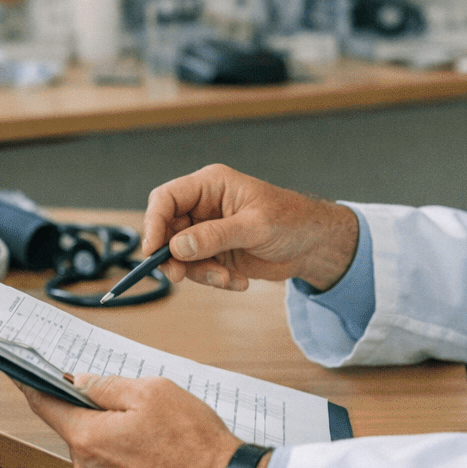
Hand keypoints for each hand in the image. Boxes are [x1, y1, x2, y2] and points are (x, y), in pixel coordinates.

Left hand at [20, 375, 239, 467]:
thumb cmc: (194, 442)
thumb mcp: (152, 392)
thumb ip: (105, 385)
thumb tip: (77, 381)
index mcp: (88, 439)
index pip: (46, 406)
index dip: (35, 386)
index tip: (24, 376)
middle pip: (77, 434)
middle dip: (99, 420)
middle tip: (137, 414)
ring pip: (96, 460)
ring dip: (115, 448)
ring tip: (154, 444)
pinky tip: (155, 466)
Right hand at [143, 163, 358, 291]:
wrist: (314, 245)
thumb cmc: (291, 220)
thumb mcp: (255, 227)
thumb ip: (215, 235)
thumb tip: (178, 246)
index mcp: (210, 186)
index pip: (166, 199)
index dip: (153, 222)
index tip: (152, 250)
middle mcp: (203, 207)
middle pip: (167, 230)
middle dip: (173, 256)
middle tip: (179, 275)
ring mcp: (208, 232)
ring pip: (180, 255)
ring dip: (198, 273)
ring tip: (226, 279)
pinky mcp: (215, 253)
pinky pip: (198, 270)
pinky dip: (213, 280)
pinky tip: (238, 281)